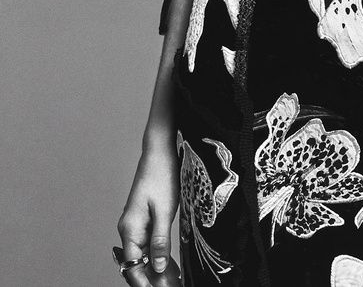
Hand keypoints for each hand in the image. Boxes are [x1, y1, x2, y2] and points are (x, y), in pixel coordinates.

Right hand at [117, 140, 182, 286]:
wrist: (160, 149)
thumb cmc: (162, 175)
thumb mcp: (165, 210)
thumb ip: (160, 241)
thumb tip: (156, 268)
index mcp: (130, 228)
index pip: (132, 267)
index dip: (144, 284)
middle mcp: (129, 228)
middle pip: (136, 263)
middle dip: (151, 280)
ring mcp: (135, 222)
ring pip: (143, 254)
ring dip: (155, 268)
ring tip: (173, 281)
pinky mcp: (144, 217)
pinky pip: (148, 242)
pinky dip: (157, 254)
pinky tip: (168, 263)